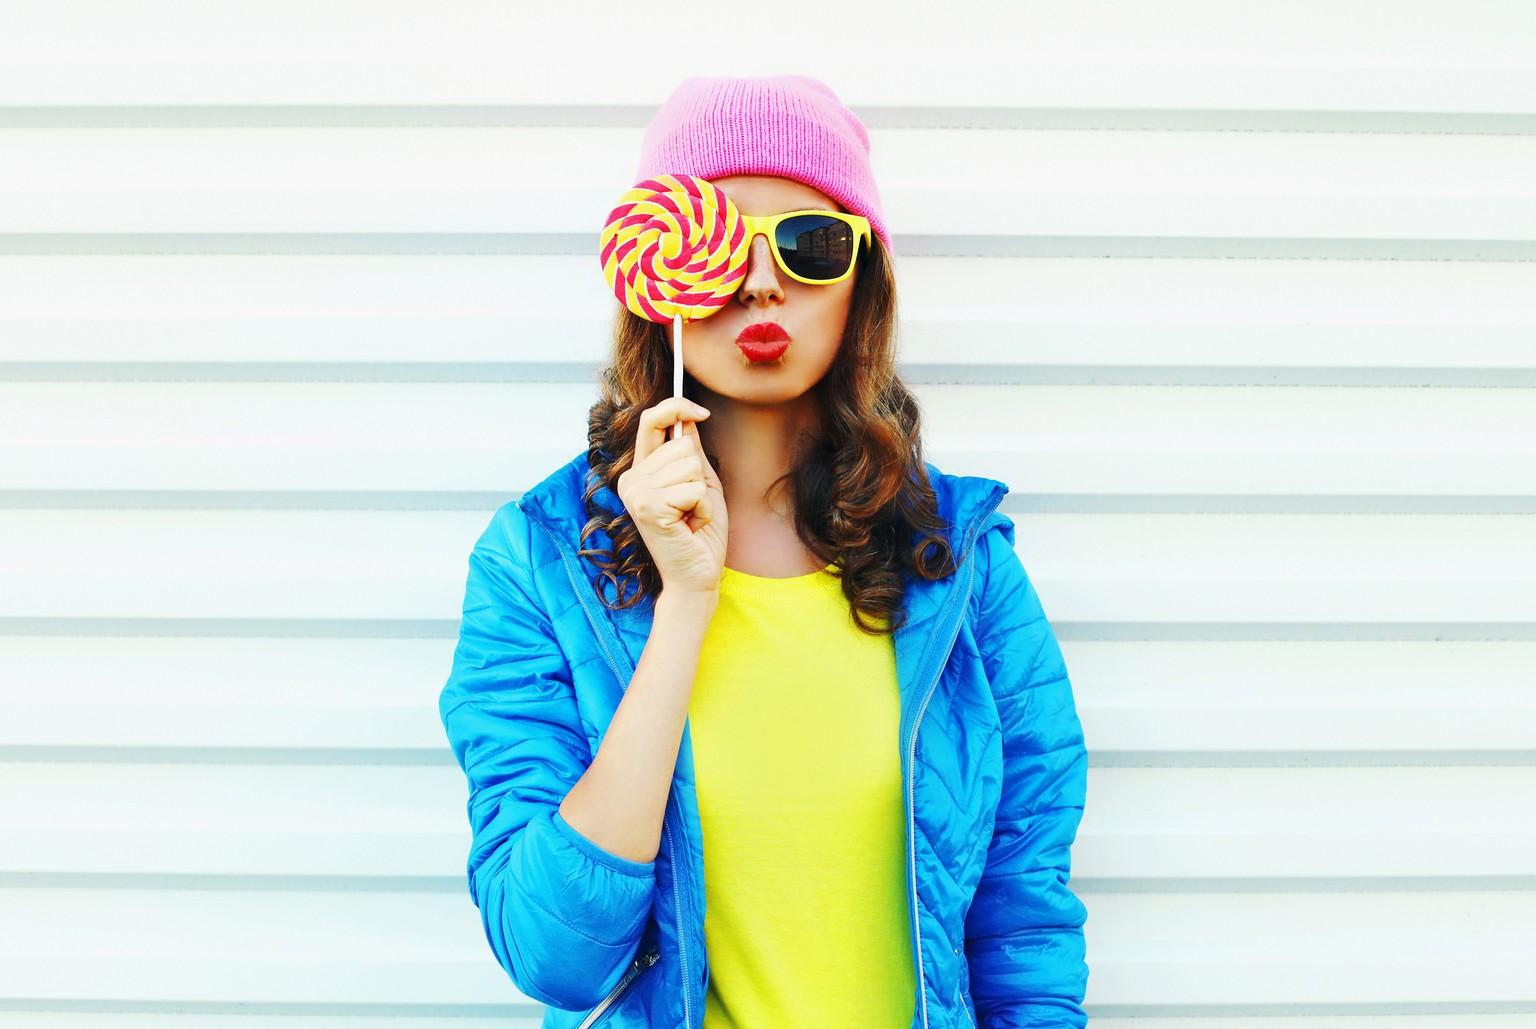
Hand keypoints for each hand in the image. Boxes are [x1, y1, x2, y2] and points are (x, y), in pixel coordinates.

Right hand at [616, 397, 727, 597]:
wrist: (697, 577)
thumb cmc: (699, 534)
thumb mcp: (700, 484)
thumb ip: (690, 452)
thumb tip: (687, 418)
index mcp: (640, 471)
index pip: (651, 421)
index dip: (677, 407)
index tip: (702, 411)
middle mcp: (631, 479)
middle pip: (681, 444)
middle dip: (699, 474)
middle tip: (690, 506)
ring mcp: (636, 493)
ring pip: (690, 464)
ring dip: (702, 494)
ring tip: (690, 517)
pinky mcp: (648, 507)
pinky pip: (694, 489)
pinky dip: (703, 508)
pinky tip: (691, 526)